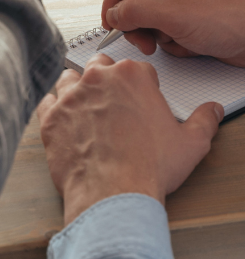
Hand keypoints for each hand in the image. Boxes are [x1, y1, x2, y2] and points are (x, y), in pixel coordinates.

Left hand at [38, 55, 221, 224]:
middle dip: (106, 79)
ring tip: (88, 110)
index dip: (141, 86)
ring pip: (69, 78)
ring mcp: (69, 95)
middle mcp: (97, 78)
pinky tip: (65, 121)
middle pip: (100, 65)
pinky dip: (54, 109)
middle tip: (114, 103)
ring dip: (77, 89)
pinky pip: (47, 101)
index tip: (141, 101)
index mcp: (132, 76)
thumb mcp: (190, 144)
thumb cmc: (149, 167)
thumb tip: (211, 110)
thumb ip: (203, 121)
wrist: (113, 193)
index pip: (137, 69)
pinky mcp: (50, 116)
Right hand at [102, 0, 244, 67]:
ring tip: (173, 41)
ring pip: (145, 15)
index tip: (112, 20)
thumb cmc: (237, 19)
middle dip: (135, 22)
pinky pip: (161, 28)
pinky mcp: (186, 16)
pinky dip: (170, 40)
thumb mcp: (179, 16)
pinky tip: (189, 44)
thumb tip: (114, 14)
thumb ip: (138, 12)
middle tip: (142, 40)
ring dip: (154, 34)